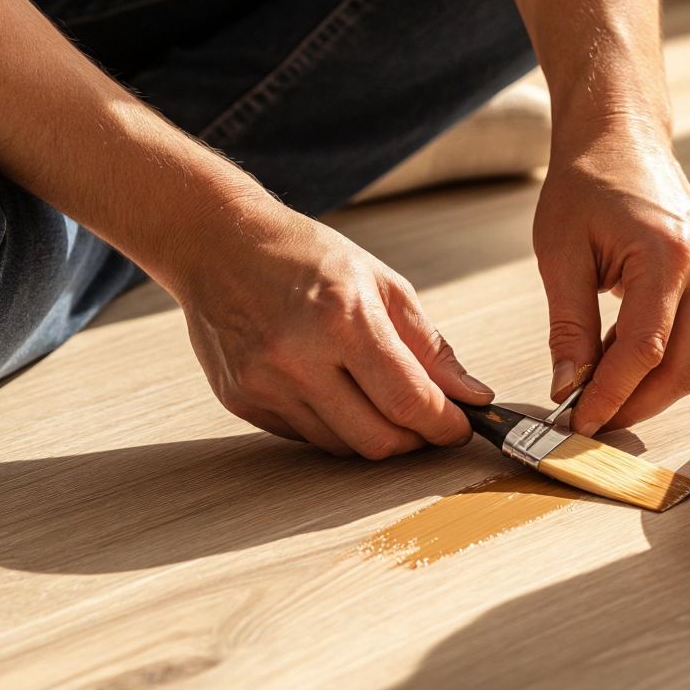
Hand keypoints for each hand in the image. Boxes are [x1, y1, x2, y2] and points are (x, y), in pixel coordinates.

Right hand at [171, 205, 492, 457]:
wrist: (216, 242)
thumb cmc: (305, 255)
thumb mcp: (381, 283)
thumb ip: (430, 346)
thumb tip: (472, 396)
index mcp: (343, 319)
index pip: (408, 401)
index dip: (445, 425)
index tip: (461, 428)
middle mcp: (298, 357)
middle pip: (378, 439)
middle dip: (416, 440)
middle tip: (429, 423)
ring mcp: (264, 383)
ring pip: (342, 447)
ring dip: (375, 434)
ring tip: (383, 403)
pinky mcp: (241, 400)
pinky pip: (306, 438)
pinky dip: (334, 426)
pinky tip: (336, 393)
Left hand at [534, 124, 689, 435]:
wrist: (622, 137)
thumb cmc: (586, 182)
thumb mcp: (560, 253)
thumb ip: (567, 327)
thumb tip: (568, 389)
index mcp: (669, 254)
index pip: (644, 351)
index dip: (609, 396)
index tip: (576, 424)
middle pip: (682, 370)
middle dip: (634, 406)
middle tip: (587, 424)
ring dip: (646, 389)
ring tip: (595, 394)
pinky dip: (658, 364)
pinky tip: (615, 363)